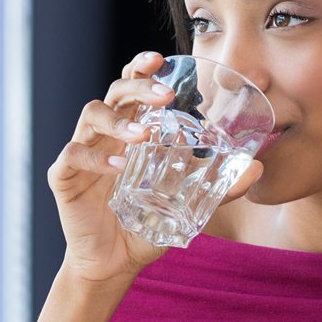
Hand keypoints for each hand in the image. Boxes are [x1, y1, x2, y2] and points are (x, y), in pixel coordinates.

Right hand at [46, 51, 263, 283]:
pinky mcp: (64, 177)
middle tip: (165, 95)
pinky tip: (119, 168)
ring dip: (119, 120)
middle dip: (138, 85)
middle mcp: (105, 134)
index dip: (142, 68)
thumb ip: (220, 186)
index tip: (160, 59)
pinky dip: (96, 158)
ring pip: (91, 115)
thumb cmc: (147, 224)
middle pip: (115, 92)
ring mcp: (83, 152)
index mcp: (130, 129)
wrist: (115, 263)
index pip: (133, 86)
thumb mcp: (188, 204)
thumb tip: (257, 169)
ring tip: (144, 135)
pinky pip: (74, 156)